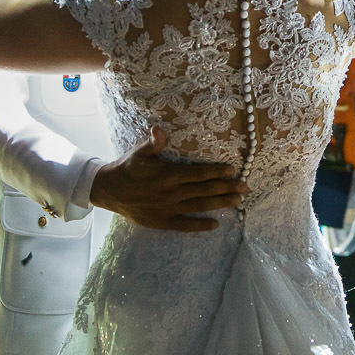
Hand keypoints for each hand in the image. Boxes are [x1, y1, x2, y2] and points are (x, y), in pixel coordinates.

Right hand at [89, 126, 247, 231]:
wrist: (108, 191)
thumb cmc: (127, 168)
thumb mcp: (140, 153)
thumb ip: (153, 143)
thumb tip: (159, 129)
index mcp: (167, 175)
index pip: (197, 173)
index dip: (216, 171)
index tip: (233, 170)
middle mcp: (170, 193)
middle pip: (204, 190)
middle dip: (226, 188)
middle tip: (246, 187)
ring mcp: (167, 209)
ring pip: (199, 206)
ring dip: (220, 204)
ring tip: (238, 202)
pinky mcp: (162, 222)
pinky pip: (184, 225)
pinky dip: (200, 225)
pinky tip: (215, 224)